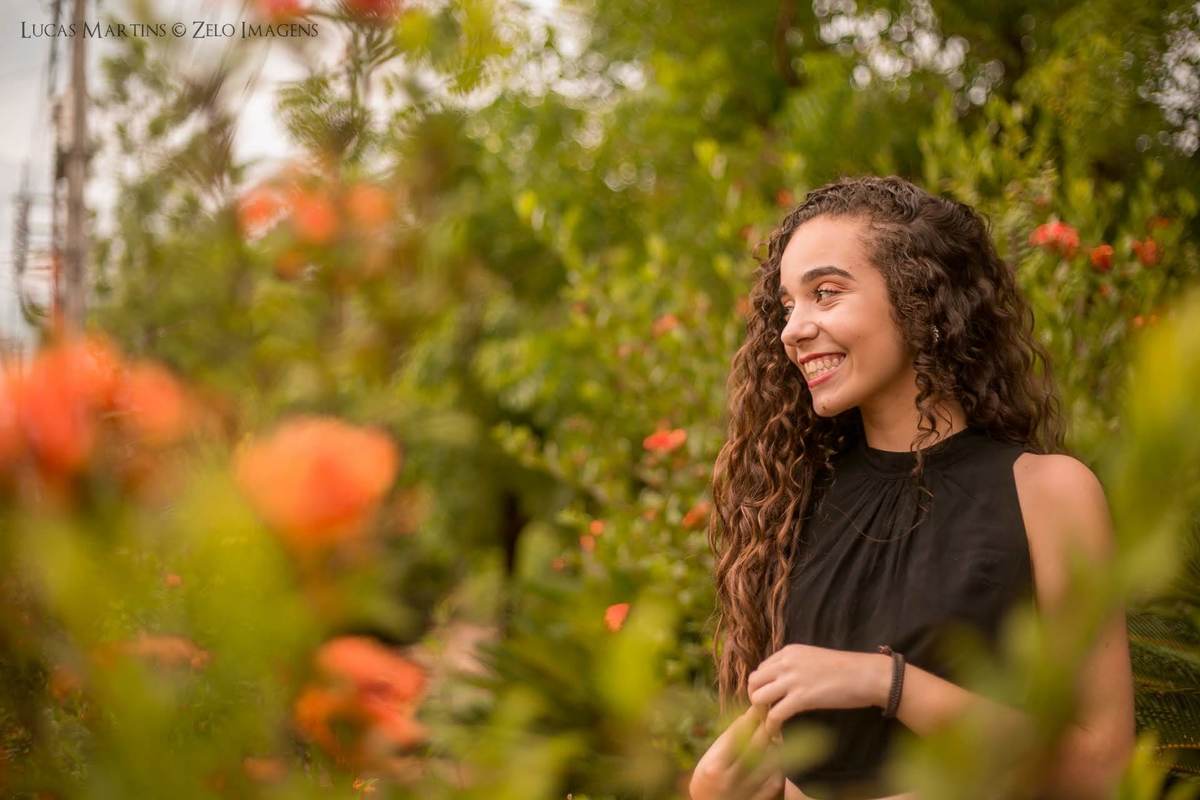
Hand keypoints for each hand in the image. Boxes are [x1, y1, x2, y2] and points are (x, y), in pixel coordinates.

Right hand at [689, 704, 785, 799]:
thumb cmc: (709, 775)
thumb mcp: (712, 756)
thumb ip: (730, 737)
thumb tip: (750, 715)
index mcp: (715, 767)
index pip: (738, 736)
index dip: (752, 718)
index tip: (761, 704)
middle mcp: (730, 781)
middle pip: (756, 747)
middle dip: (767, 727)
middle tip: (774, 713)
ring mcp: (745, 794)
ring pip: (770, 764)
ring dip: (776, 746)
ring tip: (777, 735)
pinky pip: (776, 781)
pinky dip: (779, 766)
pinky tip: (779, 757)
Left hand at [747, 644, 886, 736]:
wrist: (867, 674)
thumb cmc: (847, 669)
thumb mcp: (814, 658)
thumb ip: (797, 666)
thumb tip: (785, 681)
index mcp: (789, 652)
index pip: (761, 669)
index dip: (762, 687)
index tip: (768, 700)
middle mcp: (786, 662)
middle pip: (753, 681)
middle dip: (755, 699)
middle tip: (766, 713)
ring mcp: (793, 679)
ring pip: (758, 697)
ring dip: (761, 713)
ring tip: (771, 722)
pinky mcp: (802, 697)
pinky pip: (775, 714)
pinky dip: (772, 726)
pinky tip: (776, 733)